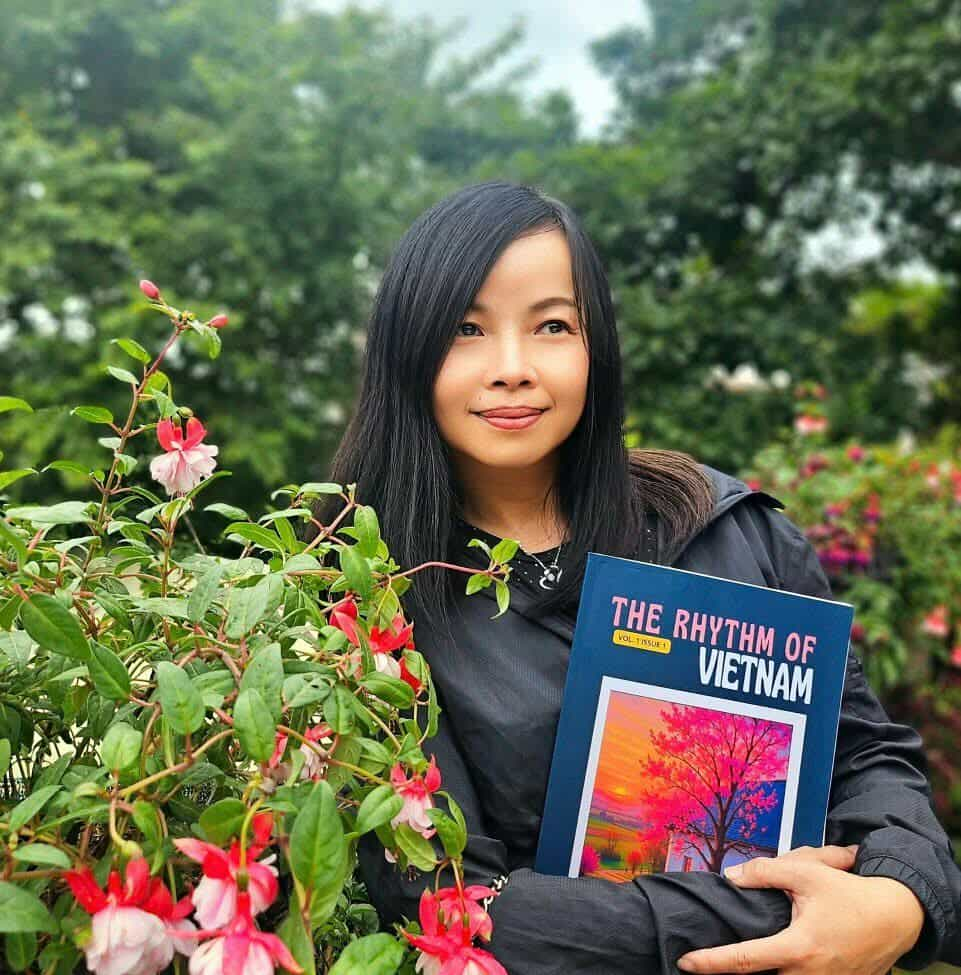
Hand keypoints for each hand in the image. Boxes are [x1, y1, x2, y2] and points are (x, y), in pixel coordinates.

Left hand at [676, 845, 925, 973]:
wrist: (895, 917)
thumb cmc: (848, 893)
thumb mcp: (806, 873)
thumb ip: (764, 872)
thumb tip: (731, 877)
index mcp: (798, 948)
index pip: (745, 960)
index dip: (711, 963)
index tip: (686, 961)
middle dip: (731, 972)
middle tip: (703, 964)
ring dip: (757, 973)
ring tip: (728, 964)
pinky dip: (781, 973)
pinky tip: (766, 963)